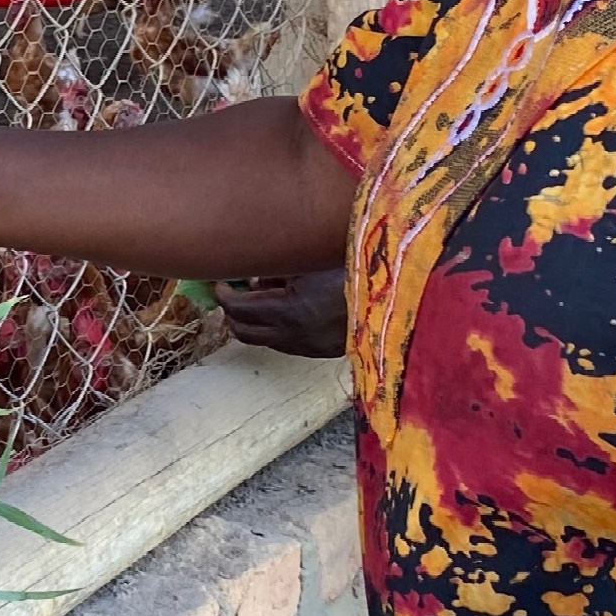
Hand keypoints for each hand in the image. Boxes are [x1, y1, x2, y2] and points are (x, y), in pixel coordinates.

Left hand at [217, 268, 346, 356]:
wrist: (395, 297)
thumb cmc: (354, 269)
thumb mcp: (311, 263)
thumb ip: (278, 272)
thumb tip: (253, 278)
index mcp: (291, 310)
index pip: (239, 308)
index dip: (224, 295)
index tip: (220, 282)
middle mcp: (295, 335)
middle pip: (243, 332)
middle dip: (231, 313)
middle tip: (230, 293)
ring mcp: (308, 347)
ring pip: (262, 341)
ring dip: (252, 323)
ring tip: (255, 299)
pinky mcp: (320, 352)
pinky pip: (284, 344)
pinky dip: (274, 328)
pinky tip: (283, 309)